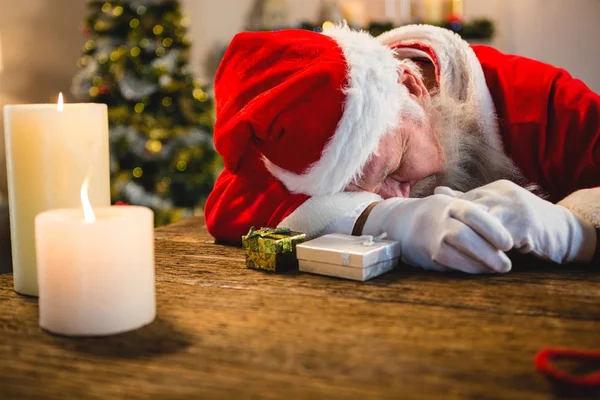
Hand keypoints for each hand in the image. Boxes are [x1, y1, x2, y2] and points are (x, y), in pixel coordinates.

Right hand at [362, 194, 513, 273]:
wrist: (401, 223)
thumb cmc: (439, 214)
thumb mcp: (454, 204)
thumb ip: (477, 211)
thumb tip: (510, 221)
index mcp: (451, 205)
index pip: (473, 215)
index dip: (493, 230)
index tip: (509, 243)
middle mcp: (439, 220)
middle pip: (464, 236)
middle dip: (488, 252)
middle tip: (507, 264)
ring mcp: (431, 238)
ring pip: (456, 253)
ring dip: (480, 264)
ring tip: (498, 269)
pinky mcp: (428, 255)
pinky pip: (449, 264)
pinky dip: (467, 269)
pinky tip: (481, 271)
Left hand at [435, 180, 596, 263]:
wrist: (564, 232)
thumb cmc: (524, 224)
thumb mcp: (497, 211)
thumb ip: (469, 202)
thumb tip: (439, 190)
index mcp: (493, 190)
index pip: (463, 201)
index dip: (449, 217)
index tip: (434, 227)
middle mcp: (502, 194)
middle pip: (469, 211)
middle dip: (455, 228)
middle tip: (439, 243)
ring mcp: (514, 206)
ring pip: (482, 224)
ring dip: (470, 240)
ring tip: (456, 253)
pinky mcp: (525, 223)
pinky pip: (500, 238)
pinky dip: (489, 250)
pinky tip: (479, 260)